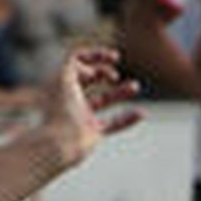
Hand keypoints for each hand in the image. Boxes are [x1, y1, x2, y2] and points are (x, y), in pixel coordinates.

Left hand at [43, 46, 141, 163]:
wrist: (59, 145)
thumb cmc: (61, 113)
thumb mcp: (65, 79)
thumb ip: (75, 63)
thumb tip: (90, 69)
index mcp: (62, 85)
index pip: (77, 62)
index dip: (96, 55)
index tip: (113, 57)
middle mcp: (71, 100)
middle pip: (90, 78)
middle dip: (105, 72)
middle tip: (113, 77)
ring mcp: (82, 116)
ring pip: (104, 99)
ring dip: (121, 91)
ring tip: (134, 87)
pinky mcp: (91, 133)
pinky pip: (112, 124)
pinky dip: (127, 118)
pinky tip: (141, 113)